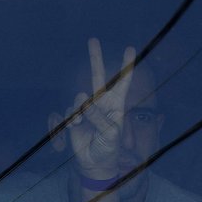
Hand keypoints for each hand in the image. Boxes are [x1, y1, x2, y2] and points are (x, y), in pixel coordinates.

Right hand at [67, 38, 136, 180]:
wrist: (95, 162)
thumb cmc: (109, 148)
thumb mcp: (111, 134)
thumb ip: (99, 116)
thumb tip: (83, 100)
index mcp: (117, 105)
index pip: (123, 82)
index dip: (126, 66)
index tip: (130, 49)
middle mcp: (102, 103)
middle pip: (98, 76)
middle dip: (96, 58)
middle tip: (93, 39)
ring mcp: (88, 108)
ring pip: (80, 99)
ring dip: (81, 112)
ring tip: (83, 123)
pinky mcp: (75, 116)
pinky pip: (71, 111)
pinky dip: (73, 119)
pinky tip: (76, 128)